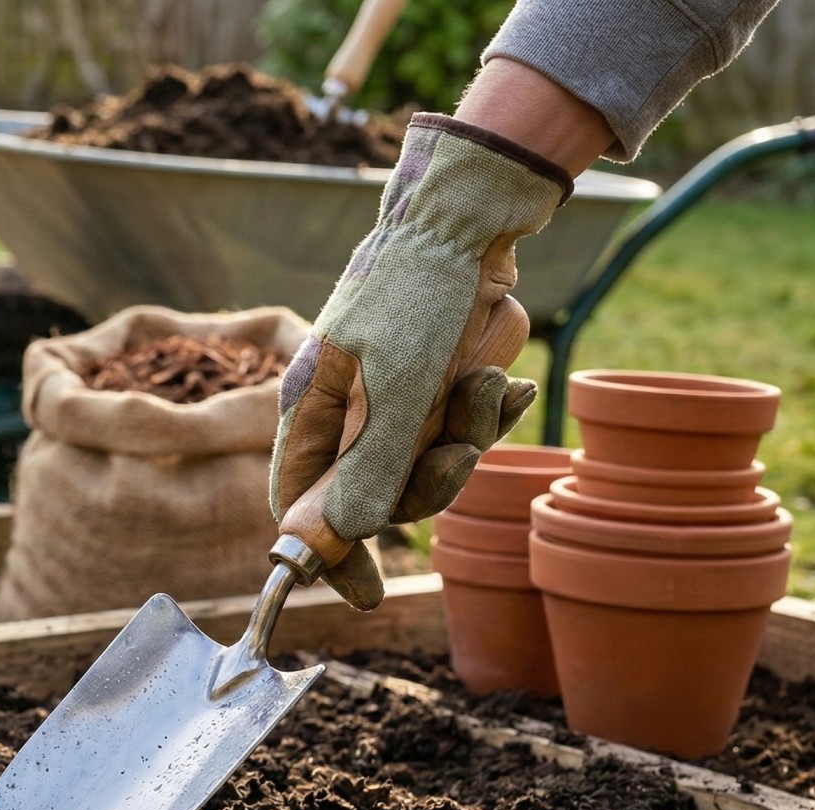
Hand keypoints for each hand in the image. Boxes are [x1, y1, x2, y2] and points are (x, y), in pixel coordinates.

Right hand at [269, 114, 572, 609]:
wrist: (471, 209)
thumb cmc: (420, 289)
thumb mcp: (401, 387)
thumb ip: (372, 466)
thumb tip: (344, 539)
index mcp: (308, 404)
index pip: (296, 500)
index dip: (324, 552)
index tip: (362, 594)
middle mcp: (342, 403)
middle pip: (372, 489)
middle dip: (426, 483)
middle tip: (460, 456)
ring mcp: (388, 389)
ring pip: (424, 457)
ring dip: (469, 434)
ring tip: (493, 384)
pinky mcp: (432, 373)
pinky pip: (458, 421)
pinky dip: (490, 410)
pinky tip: (518, 381)